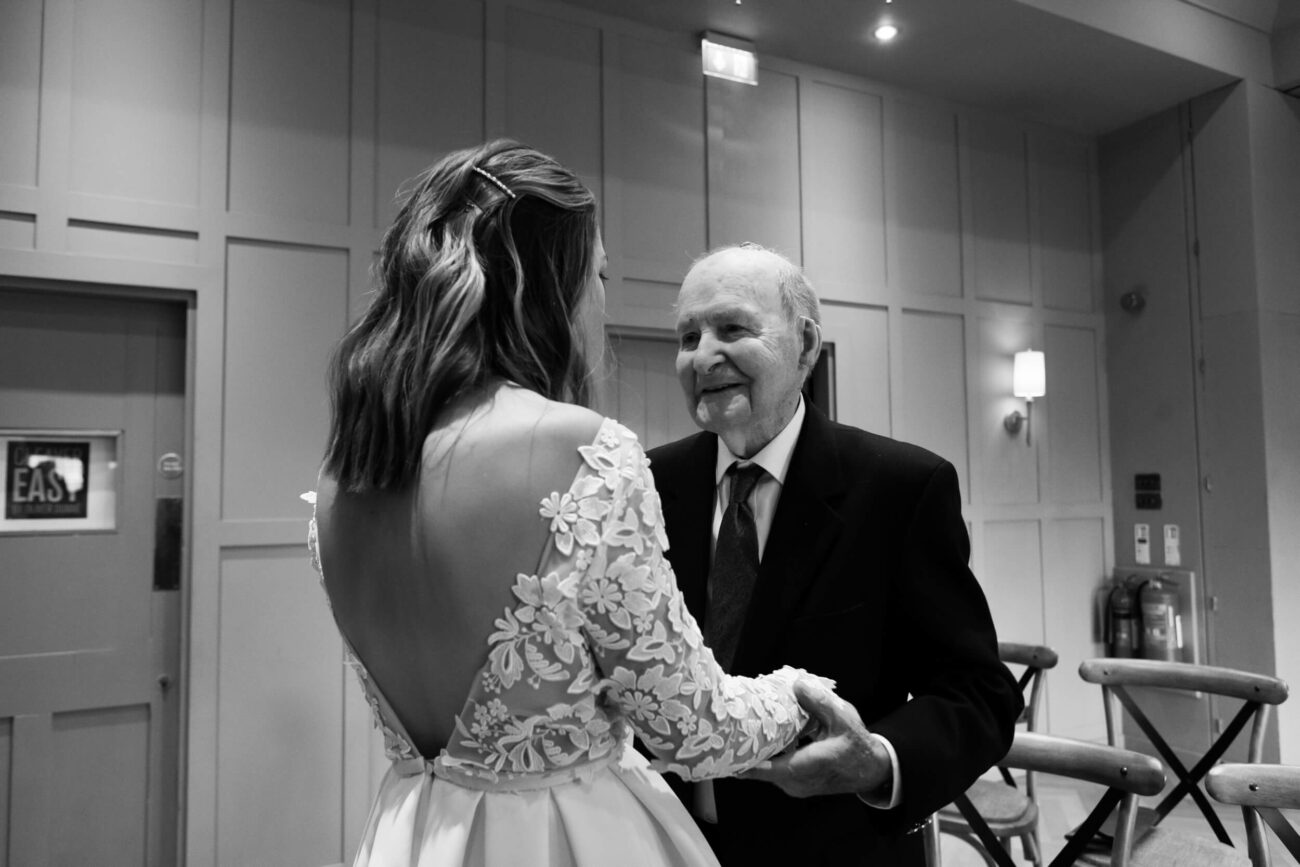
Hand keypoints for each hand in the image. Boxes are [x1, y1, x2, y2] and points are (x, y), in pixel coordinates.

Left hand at [741, 677, 892, 798]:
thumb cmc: (857, 745)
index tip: (726, 748)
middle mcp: (796, 782)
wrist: (870, 769)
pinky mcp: (794, 783)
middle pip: (760, 769)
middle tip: (730, 727)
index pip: (767, 769)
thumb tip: (798, 684)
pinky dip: (766, 754)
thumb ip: (819, 703)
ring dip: (755, 752)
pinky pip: (773, 770)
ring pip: (765, 770)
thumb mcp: (843, 718)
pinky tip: (762, 737)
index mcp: (807, 767)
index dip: (744, 761)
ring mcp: (793, 785)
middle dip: (746, 749)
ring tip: (741, 729)